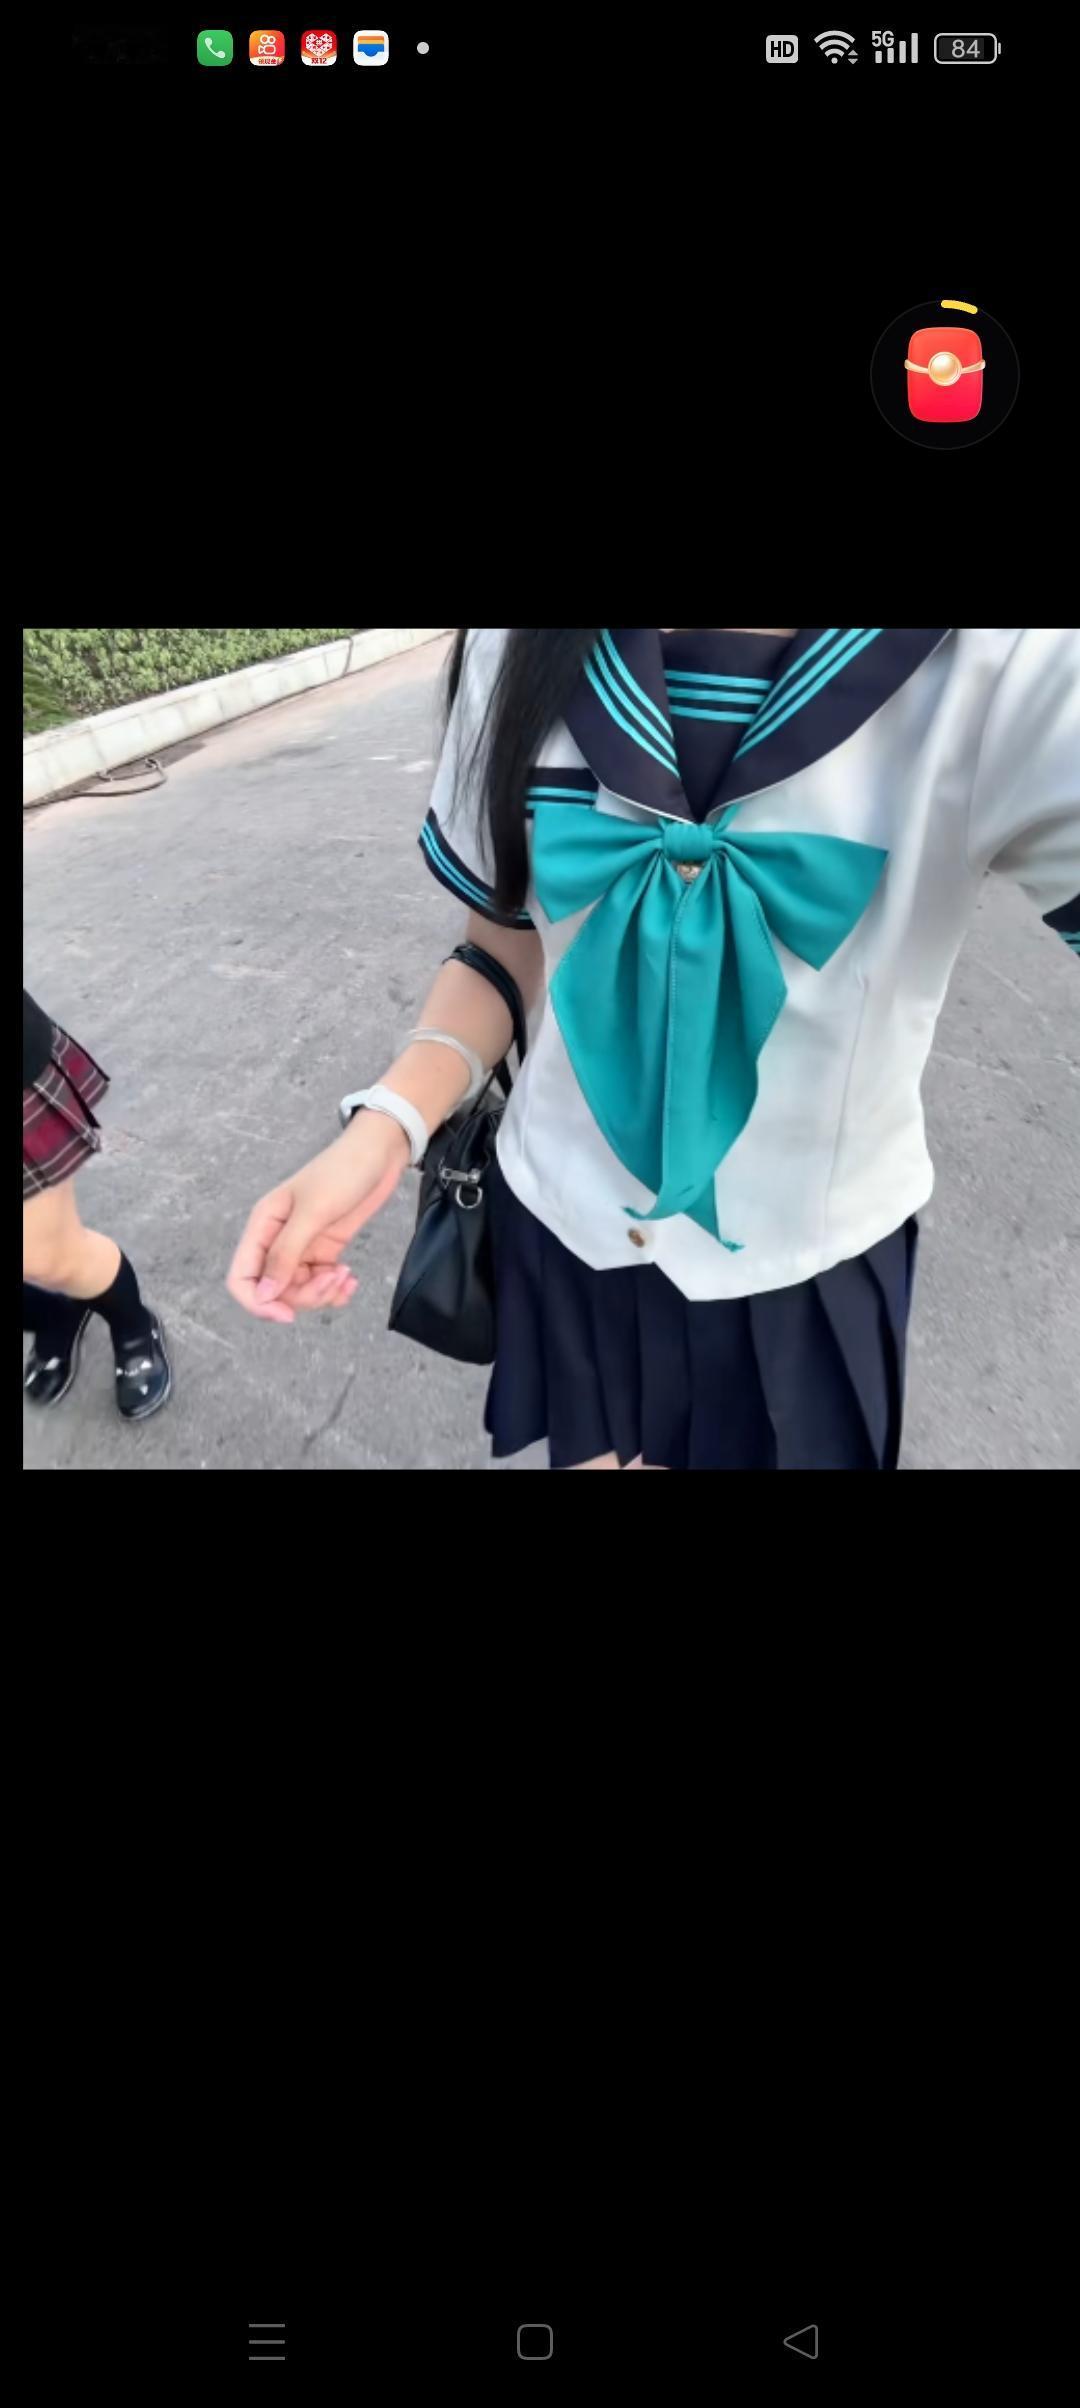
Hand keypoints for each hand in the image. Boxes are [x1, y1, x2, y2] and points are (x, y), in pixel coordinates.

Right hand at [227, 1112, 409, 1323]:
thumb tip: (264, 1294)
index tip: (287, 1315)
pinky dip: (335, 1289)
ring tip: (346, 1276)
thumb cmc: (342, 1171)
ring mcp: (302, 1246)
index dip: (258, 1303)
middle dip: (303, 1296)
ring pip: (299, 1290)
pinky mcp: (325, 1250)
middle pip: (275, 1291)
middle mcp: (277, 1239)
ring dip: (323, 1293)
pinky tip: (351, 1279)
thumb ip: (286, 1254)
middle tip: (331, 1281)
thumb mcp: (313, 1212)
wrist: (379, 1154)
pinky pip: (320, 1283)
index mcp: (263, 1226)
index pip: (241, 1277)